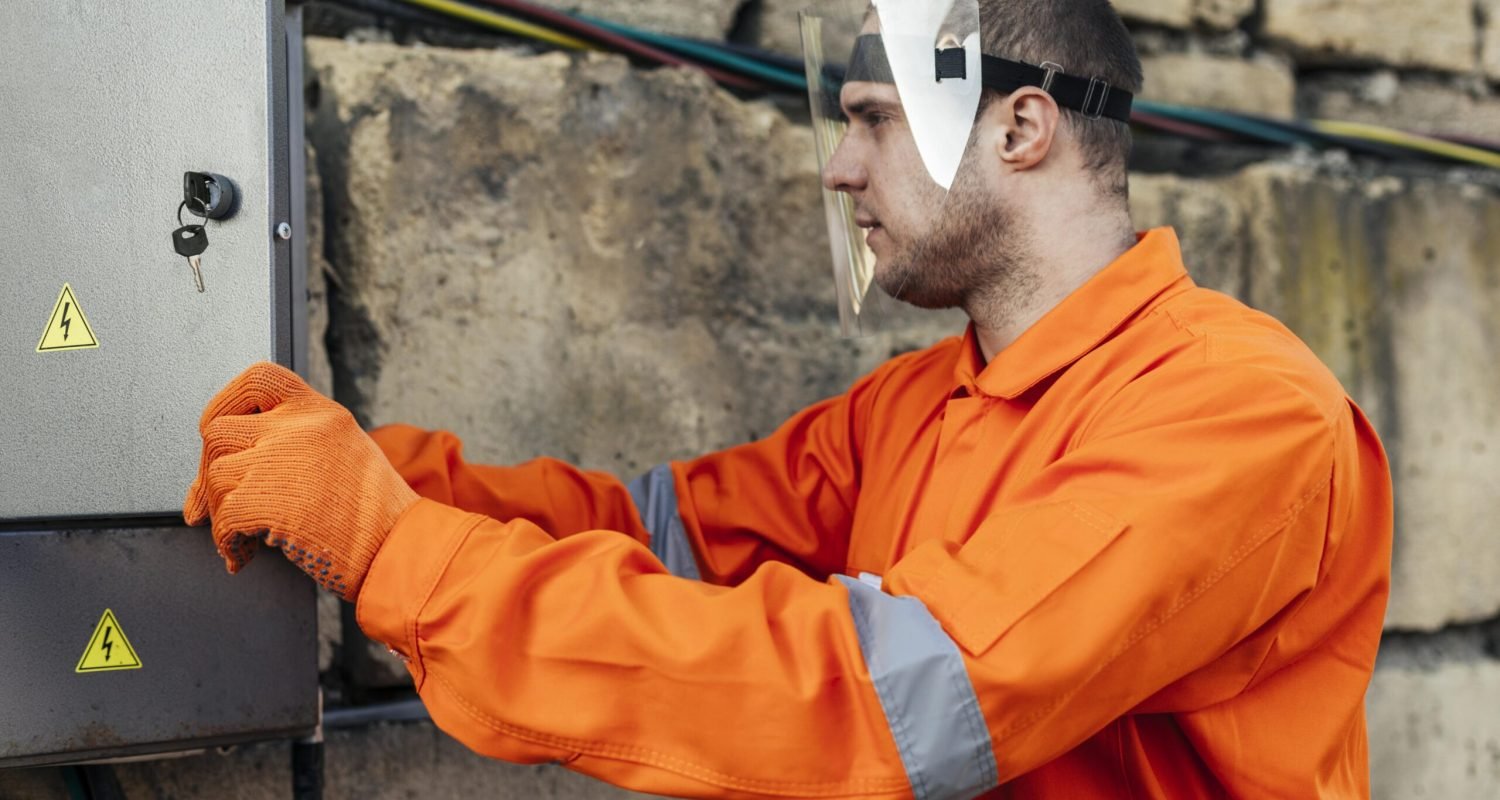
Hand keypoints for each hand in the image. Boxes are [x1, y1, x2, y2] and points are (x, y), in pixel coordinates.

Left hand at [184, 362, 418, 599]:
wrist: (400, 547)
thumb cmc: (377, 512)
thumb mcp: (346, 451)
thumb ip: (299, 441)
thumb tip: (238, 460)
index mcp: (320, 411)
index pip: (256, 379)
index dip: (225, 404)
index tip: (215, 431)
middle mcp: (299, 426)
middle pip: (218, 431)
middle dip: (206, 471)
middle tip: (207, 503)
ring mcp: (281, 460)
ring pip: (215, 476)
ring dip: (218, 513)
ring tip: (238, 536)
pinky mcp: (268, 500)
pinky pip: (223, 517)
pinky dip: (225, 541)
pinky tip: (242, 554)